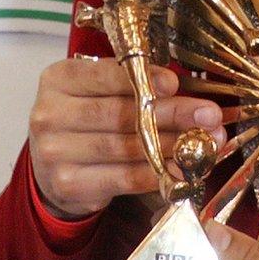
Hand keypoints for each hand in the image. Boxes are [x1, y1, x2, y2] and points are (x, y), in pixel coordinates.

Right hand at [28, 57, 224, 219]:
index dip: (143, 79)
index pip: (104, 75)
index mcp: (58, 80)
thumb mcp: (95, 91)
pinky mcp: (69, 184)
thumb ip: (128, 85)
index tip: (175, 83)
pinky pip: (123, 178)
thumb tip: (176, 88)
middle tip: (208, 115)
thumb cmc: (82, 120)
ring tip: (203, 142)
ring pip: (126, 147)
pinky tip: (181, 169)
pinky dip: (156, 174)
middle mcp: (50, 115)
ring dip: (171, 145)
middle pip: (120, 113)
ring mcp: (56, 152)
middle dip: (171, 114)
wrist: (50, 167)